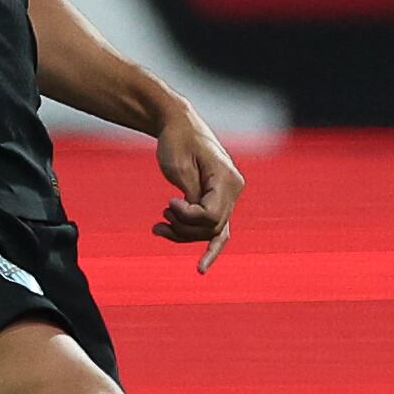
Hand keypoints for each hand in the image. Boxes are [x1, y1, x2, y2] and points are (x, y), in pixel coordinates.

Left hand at [152, 110, 242, 272]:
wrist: (178, 124)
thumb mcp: (178, 167)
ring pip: (212, 232)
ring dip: (184, 234)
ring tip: (159, 226)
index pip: (212, 216)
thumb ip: (191, 195)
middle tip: (161, 216)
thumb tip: (195, 219)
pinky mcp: (219, 200)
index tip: (168, 204)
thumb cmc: (176, 141)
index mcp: (228, 178)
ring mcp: (229, 196)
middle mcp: (234, 189)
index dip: (187, 217)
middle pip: (213, 228)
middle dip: (184, 228)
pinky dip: (207, 248)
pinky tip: (201, 268)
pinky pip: (217, 230)